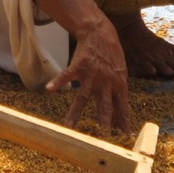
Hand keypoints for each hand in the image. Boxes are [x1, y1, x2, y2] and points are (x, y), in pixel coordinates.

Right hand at [45, 19, 134, 135]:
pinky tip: (49, 89)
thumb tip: (118, 115)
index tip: (124, 139)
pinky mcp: (78, 66)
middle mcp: (105, 82)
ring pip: (82, 98)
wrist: (100, 32)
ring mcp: (91, 75)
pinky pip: (66, 76)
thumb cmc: (111, 55)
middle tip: (102, 140)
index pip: (122, 108)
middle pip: (104, 106)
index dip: (123, 123)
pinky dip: (57, 82)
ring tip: (69, 127)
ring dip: (75, 113)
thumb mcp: (121, 73)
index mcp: (119, 84)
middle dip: (103, 124)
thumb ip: (117, 93)